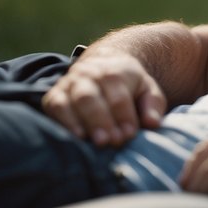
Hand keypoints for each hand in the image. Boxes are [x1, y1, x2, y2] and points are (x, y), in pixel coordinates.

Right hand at [41, 52, 166, 146]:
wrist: (102, 65)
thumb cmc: (129, 86)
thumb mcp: (147, 90)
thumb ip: (153, 105)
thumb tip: (152, 123)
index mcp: (115, 71)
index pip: (118, 96)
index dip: (124, 116)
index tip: (130, 135)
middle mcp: (89, 74)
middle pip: (91, 98)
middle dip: (102, 121)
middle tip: (112, 142)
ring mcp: (69, 83)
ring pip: (73, 102)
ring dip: (84, 123)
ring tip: (96, 142)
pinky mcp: (54, 95)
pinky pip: (56, 107)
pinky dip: (65, 122)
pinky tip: (77, 137)